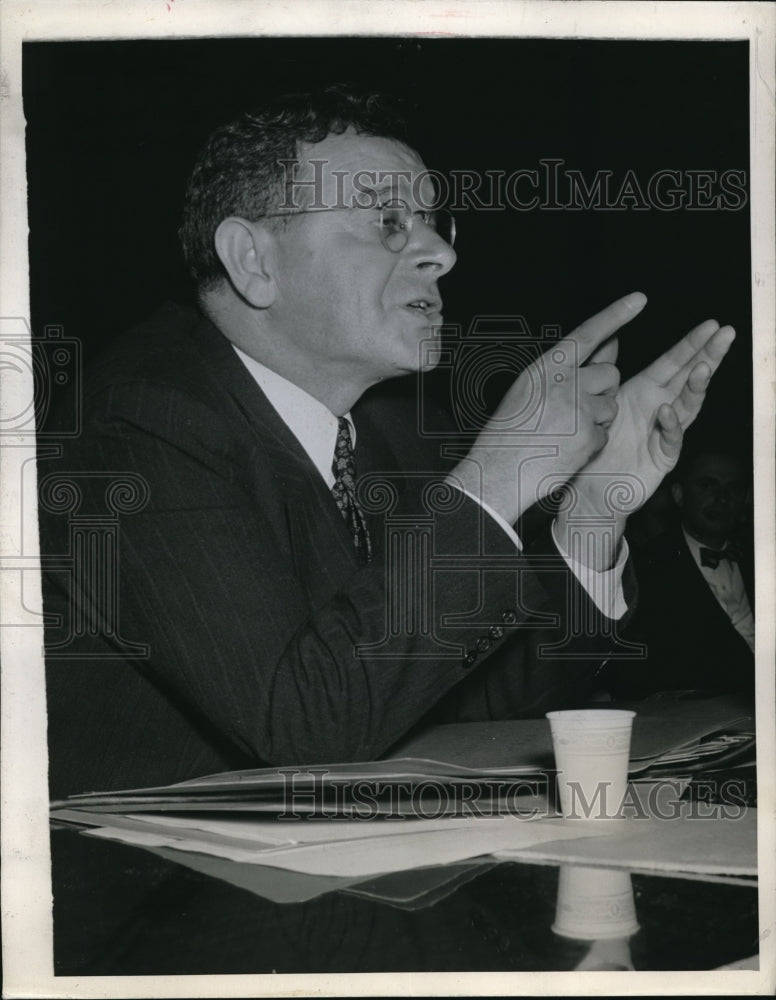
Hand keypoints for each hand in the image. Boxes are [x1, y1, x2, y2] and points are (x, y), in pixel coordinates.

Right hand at [450, 292, 645, 524]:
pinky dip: (591, 443)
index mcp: (546, 368)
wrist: (499, 471)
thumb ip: (560, 371)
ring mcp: (580, 409)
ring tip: (565, 432)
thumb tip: (598, 351)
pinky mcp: (590, 436)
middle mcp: (565, 383)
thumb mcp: (527, 390)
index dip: (615, 315)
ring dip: (597, 418)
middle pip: (610, 374)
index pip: (588, 334)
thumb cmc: (509, 431)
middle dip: (603, 389)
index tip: (638, 300)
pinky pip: (604, 433)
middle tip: (578, 408)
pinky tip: (567, 449)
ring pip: (610, 405)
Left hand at [556, 312, 735, 565]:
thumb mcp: (600, 401)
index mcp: (645, 392)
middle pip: (689, 379)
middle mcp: (659, 409)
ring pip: (686, 406)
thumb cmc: (595, 444)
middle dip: (708, 356)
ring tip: (703, 367)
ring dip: (696, 387)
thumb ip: (606, 368)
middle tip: (727, 334)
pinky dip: (670, 425)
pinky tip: (667, 410)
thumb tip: (612, 335)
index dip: (692, 344)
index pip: (674, 363)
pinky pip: (670, 440)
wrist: (590, 488)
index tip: (713, 324)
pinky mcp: (661, 458)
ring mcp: (664, 434)